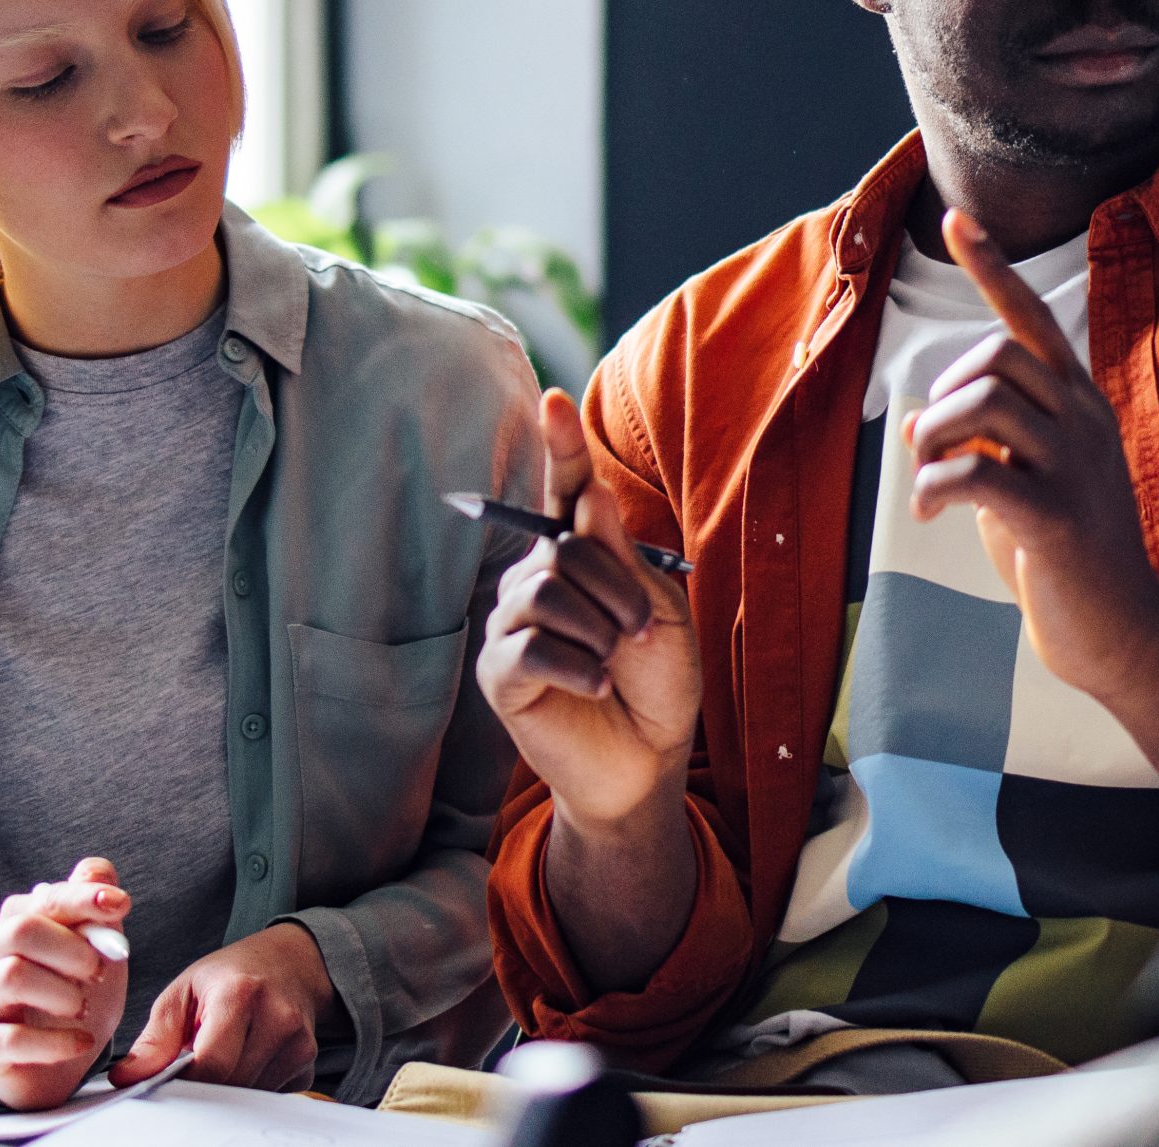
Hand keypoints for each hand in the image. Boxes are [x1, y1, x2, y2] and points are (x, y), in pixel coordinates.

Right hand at [0, 858, 129, 1110]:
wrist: (55, 1064)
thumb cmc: (72, 995)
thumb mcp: (95, 951)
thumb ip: (94, 910)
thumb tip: (96, 871)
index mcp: (15, 925)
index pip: (44, 898)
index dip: (83, 898)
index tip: (121, 904)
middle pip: (20, 930)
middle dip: (70, 946)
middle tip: (98, 969)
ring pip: (12, 976)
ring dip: (62, 992)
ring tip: (83, 1007)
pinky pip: (11, 1038)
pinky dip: (56, 1041)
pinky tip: (82, 1042)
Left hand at [109, 923, 340, 1091]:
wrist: (290, 962)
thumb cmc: (231, 975)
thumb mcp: (185, 990)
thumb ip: (155, 1037)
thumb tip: (126, 1079)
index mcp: (241, 994)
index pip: (211, 1064)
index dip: (185, 1080)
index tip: (172, 1075)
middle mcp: (279, 1017)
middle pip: (230, 1085)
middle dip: (206, 1083)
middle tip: (195, 1062)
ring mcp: (300, 1042)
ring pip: (249, 1096)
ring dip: (229, 1086)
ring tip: (226, 1053)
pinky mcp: (309, 1061)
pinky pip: (270, 1095)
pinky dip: (252, 1086)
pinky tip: (249, 1058)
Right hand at [474, 387, 700, 832]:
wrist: (647, 758)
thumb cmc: (656, 680)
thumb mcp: (659, 609)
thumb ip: (621, 557)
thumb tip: (586, 493)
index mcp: (579, 556)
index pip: (565, 491)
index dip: (560, 445)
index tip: (553, 400)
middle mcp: (536, 578)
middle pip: (566, 547)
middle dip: (619, 590)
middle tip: (640, 633)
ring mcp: (512, 624)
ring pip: (547, 590)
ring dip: (600, 629)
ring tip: (615, 662)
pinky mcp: (500, 671)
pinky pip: (530, 645)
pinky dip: (578, 665)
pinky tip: (597, 687)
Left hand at [907, 209, 1158, 694]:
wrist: (1124, 637)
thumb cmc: (1067, 560)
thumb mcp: (1019, 487)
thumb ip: (980, 446)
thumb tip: (915, 422)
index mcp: (1079, 406)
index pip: (1033, 318)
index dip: (993, 268)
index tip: (957, 219)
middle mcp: (1084, 422)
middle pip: (995, 355)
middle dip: (944, 391)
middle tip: (933, 446)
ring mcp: (1075, 467)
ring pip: (982, 403)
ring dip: (933, 437)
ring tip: (929, 479)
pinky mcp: (1055, 517)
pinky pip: (972, 473)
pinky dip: (933, 488)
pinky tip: (933, 514)